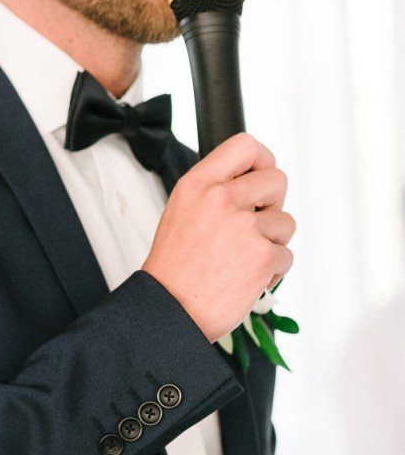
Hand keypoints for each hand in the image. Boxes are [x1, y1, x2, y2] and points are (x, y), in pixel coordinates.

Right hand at [142, 133, 294, 342]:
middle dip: (273, 204)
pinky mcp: (262, 256)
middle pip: (277, 180)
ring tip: (244, 258)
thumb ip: (215, 189)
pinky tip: (247, 278)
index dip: (263, 160)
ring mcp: (244, 226)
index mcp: (199, 183)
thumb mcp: (183, 208)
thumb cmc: (175, 266)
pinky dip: (272, 270)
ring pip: (286, 222)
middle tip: (255, 225)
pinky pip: (286, 255)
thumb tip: (253, 181)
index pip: (245, 145)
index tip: (261, 175)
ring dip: (272, 242)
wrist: (169, 309)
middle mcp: (221, 198)